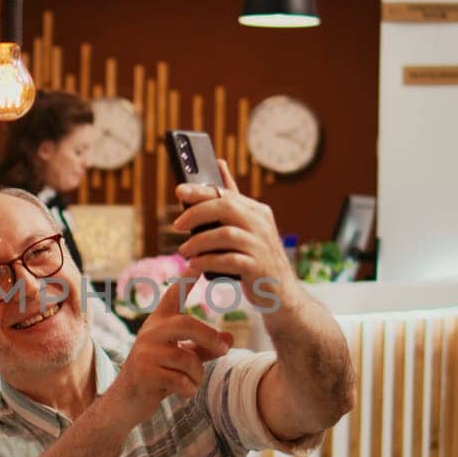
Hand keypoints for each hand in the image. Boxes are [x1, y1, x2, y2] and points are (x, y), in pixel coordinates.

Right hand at [104, 282, 232, 423]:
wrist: (126, 401)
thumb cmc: (157, 376)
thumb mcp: (181, 358)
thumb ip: (204, 347)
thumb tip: (230, 340)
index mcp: (159, 323)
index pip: (173, 296)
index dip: (186, 280)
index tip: (197, 262)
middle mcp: (150, 332)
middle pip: (188, 324)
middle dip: (210, 338)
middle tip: (224, 350)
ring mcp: (145, 352)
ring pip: (188, 360)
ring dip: (197, 377)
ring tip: (190, 383)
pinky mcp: (144, 372)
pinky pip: (181, 380)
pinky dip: (188, 390)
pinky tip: (180, 393)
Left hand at [173, 159, 297, 309]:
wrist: (281, 293)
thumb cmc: (257, 257)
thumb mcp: (247, 226)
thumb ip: (232, 199)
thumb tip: (219, 163)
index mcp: (257, 211)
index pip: (226, 194)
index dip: (201, 191)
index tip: (179, 191)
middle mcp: (261, 224)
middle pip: (226, 208)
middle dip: (197, 213)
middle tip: (177, 224)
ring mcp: (261, 246)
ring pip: (225, 234)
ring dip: (199, 242)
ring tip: (184, 251)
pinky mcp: (258, 268)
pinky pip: (229, 260)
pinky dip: (208, 261)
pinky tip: (195, 265)